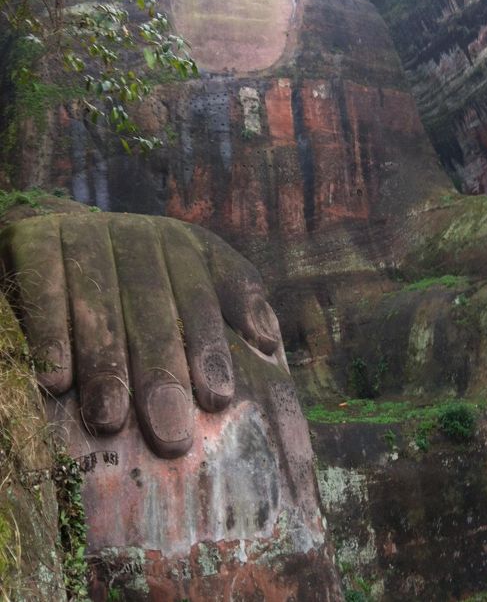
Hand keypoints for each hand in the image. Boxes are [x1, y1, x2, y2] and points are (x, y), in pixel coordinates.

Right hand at [0, 212, 283, 457]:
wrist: (52, 236)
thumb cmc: (131, 281)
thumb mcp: (187, 280)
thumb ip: (233, 303)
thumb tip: (269, 341)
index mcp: (181, 245)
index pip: (203, 293)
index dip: (210, 345)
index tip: (218, 399)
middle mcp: (137, 234)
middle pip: (153, 305)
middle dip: (162, 370)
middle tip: (170, 434)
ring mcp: (85, 233)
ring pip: (100, 301)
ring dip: (106, 362)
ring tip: (110, 421)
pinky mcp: (36, 239)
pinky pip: (45, 287)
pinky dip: (50, 333)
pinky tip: (55, 380)